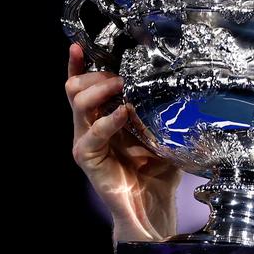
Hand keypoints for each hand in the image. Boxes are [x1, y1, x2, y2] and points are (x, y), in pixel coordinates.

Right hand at [65, 42, 181, 241]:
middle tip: (118, 75)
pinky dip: (107, 120)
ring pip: (77, 104)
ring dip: (99, 89)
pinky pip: (91, 134)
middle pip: (75, 88)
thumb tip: (178, 87)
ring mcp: (86, 142)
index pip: (85, 85)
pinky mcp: (88, 159)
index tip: (79, 45)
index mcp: (104, 117)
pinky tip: (123, 113)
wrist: (153, 208)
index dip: (79, 65)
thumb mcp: (165, 135)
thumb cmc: (158, 173)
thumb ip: (162, 113)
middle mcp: (90, 127)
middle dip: (95, 74)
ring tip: (119, 86)